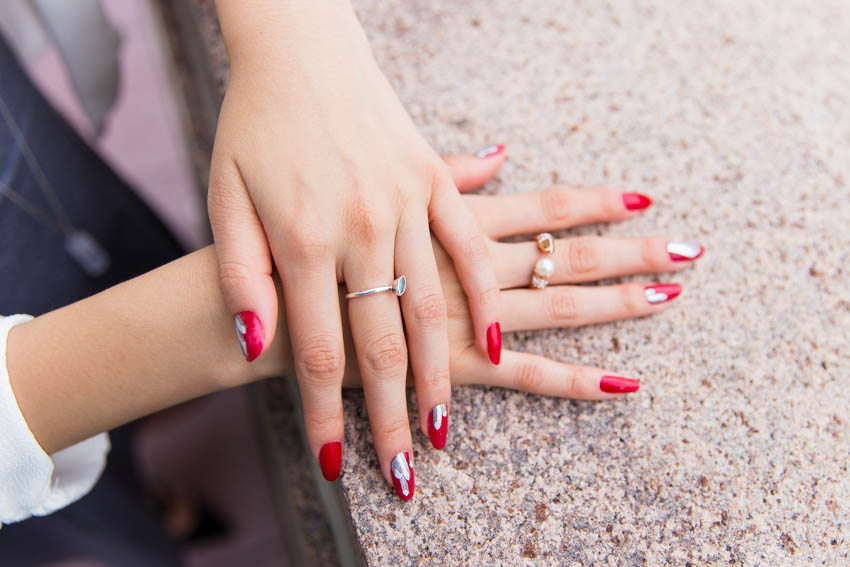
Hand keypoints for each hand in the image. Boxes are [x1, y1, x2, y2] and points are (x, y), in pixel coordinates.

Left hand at [209, 3, 501, 488]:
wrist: (300, 50)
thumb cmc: (255, 125)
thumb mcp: (224, 197)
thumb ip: (240, 276)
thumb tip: (256, 347)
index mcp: (300, 239)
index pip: (317, 350)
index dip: (325, 413)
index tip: (336, 461)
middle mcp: (358, 228)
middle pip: (381, 345)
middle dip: (390, 418)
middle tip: (403, 471)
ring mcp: (404, 203)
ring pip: (433, 309)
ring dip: (442, 376)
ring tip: (444, 428)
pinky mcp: (433, 179)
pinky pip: (471, 246)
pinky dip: (486, 298)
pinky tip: (502, 343)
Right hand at [335, 152, 702, 497]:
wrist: (249, 308)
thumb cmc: (302, 247)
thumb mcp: (369, 191)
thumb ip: (440, 175)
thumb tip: (497, 153)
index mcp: (447, 218)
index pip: (538, 206)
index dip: (593, 202)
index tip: (644, 199)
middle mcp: (465, 262)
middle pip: (563, 254)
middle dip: (629, 253)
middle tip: (690, 251)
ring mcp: (466, 315)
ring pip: (557, 307)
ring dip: (618, 302)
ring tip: (672, 296)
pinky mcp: (452, 365)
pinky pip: (525, 378)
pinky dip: (573, 380)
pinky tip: (624, 383)